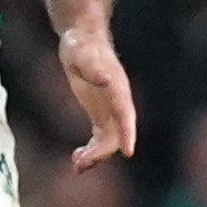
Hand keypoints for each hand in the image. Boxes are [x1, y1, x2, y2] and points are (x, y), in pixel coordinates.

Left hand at [54, 21, 138, 168]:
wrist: (82, 40)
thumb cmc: (82, 45)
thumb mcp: (83, 54)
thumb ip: (94, 68)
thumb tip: (105, 80)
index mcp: (118, 89)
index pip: (126, 114)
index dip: (128, 133)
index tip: (128, 151)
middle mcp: (118, 103)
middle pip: (115, 134)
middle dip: (102, 152)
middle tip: (81, 164)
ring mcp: (110, 110)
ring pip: (108, 141)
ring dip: (95, 156)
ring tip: (77, 165)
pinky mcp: (100, 115)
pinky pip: (99, 139)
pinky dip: (91, 151)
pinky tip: (77, 158)